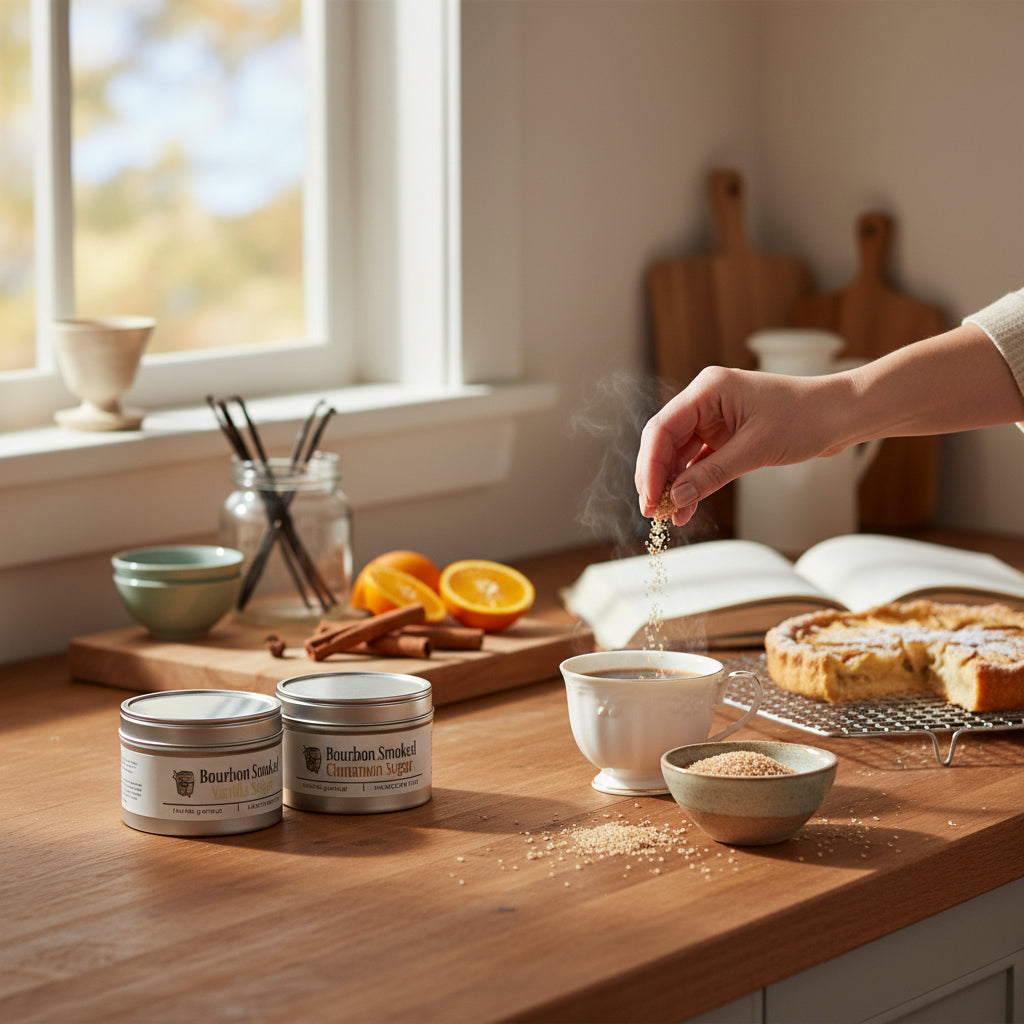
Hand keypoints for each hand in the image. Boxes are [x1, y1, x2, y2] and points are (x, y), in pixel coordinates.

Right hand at [635, 365, 842, 524]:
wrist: (840, 415)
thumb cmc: (805, 418)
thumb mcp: (756, 449)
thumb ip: (712, 474)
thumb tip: (678, 497)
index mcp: (707, 390)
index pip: (662, 429)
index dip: (650, 466)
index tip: (650, 498)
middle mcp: (705, 401)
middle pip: (664, 441)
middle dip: (657, 477)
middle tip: (653, 511)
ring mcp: (713, 418)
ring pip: (678, 454)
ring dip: (674, 485)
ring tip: (670, 515)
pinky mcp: (724, 434)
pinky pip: (698, 461)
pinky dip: (692, 483)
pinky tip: (687, 507)